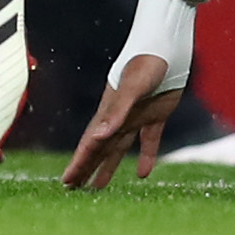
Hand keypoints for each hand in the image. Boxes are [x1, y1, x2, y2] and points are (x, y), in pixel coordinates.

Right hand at [62, 54, 184, 190]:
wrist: (168, 45)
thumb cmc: (146, 62)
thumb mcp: (132, 87)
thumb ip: (116, 112)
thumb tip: (97, 137)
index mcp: (108, 111)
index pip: (90, 142)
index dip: (78, 162)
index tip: (66, 182)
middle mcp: (119, 116)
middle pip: (99, 148)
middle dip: (86, 167)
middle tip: (73, 189)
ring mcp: (137, 115)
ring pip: (119, 147)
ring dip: (108, 166)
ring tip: (98, 187)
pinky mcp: (156, 114)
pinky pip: (149, 140)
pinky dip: (146, 156)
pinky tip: (143, 174)